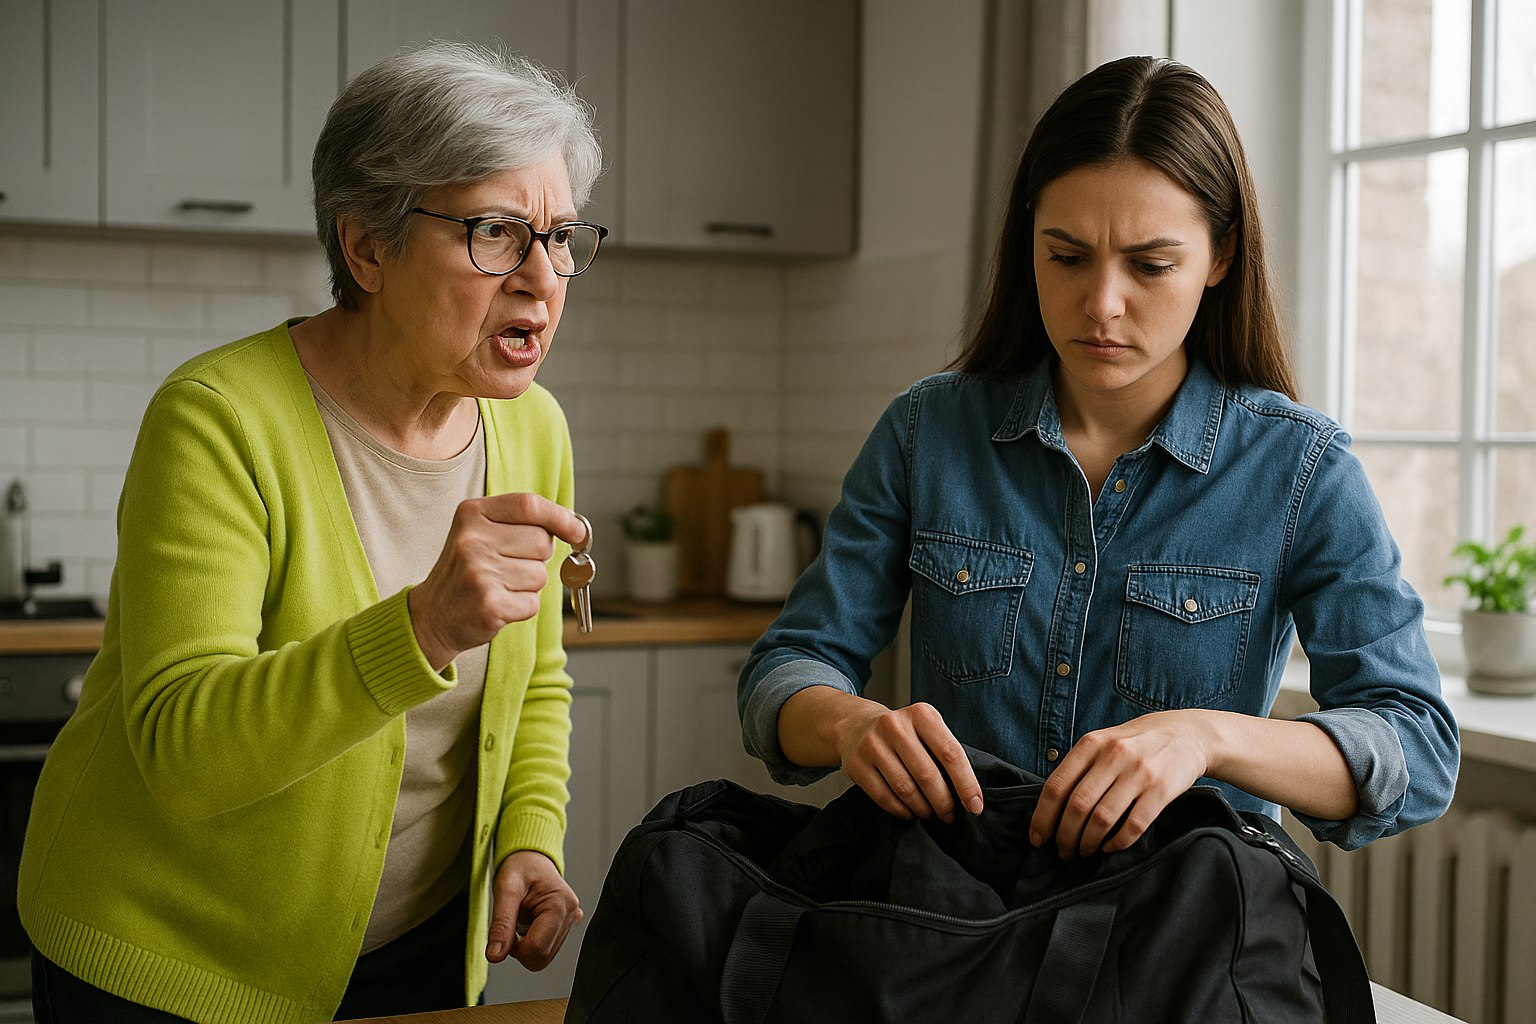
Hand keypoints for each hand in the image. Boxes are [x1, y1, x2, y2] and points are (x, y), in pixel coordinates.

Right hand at [408, 493, 587, 669]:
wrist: (432, 615)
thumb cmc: (469, 571)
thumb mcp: (483, 533)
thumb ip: (524, 523)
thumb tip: (577, 528)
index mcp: (472, 514)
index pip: (529, 505)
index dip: (560, 517)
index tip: (577, 531)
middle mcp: (472, 540)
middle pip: (542, 542)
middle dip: (538, 558)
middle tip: (510, 566)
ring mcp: (478, 573)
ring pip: (540, 575)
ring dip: (529, 586)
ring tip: (499, 587)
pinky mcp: (488, 606)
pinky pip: (532, 603)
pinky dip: (522, 607)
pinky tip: (498, 605)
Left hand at [486, 850, 582, 970]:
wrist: (531, 857)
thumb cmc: (520, 867)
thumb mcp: (505, 890)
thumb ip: (500, 924)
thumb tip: (495, 955)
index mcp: (560, 904)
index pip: (536, 949)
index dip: (514, 948)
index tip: (506, 931)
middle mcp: (571, 915)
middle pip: (541, 958)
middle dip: (520, 949)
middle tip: (512, 925)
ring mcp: (571, 922)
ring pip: (544, 957)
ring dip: (526, 946)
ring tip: (522, 919)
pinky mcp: (567, 927)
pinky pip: (548, 949)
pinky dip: (533, 942)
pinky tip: (531, 922)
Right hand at [833, 700, 983, 823]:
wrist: (857, 727)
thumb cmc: (904, 734)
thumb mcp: (927, 729)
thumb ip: (945, 753)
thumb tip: (969, 794)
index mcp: (921, 714)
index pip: (950, 753)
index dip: (966, 784)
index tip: (975, 806)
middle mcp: (895, 725)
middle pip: (927, 774)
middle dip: (943, 802)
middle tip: (950, 816)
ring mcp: (872, 744)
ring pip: (906, 789)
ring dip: (923, 809)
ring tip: (930, 813)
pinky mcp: (856, 764)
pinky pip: (884, 797)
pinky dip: (901, 811)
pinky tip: (909, 812)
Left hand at [1029, 710, 1215, 858]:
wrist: (1186, 733)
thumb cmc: (1135, 743)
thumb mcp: (1103, 742)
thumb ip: (1079, 768)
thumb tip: (1050, 808)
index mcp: (1091, 744)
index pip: (1056, 786)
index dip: (1042, 817)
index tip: (1037, 838)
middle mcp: (1113, 756)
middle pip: (1077, 806)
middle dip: (1065, 836)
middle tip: (1063, 852)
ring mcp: (1139, 773)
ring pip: (1102, 819)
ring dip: (1088, 842)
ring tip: (1084, 851)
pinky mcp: (1162, 790)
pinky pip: (1133, 826)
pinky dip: (1117, 843)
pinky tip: (1109, 847)